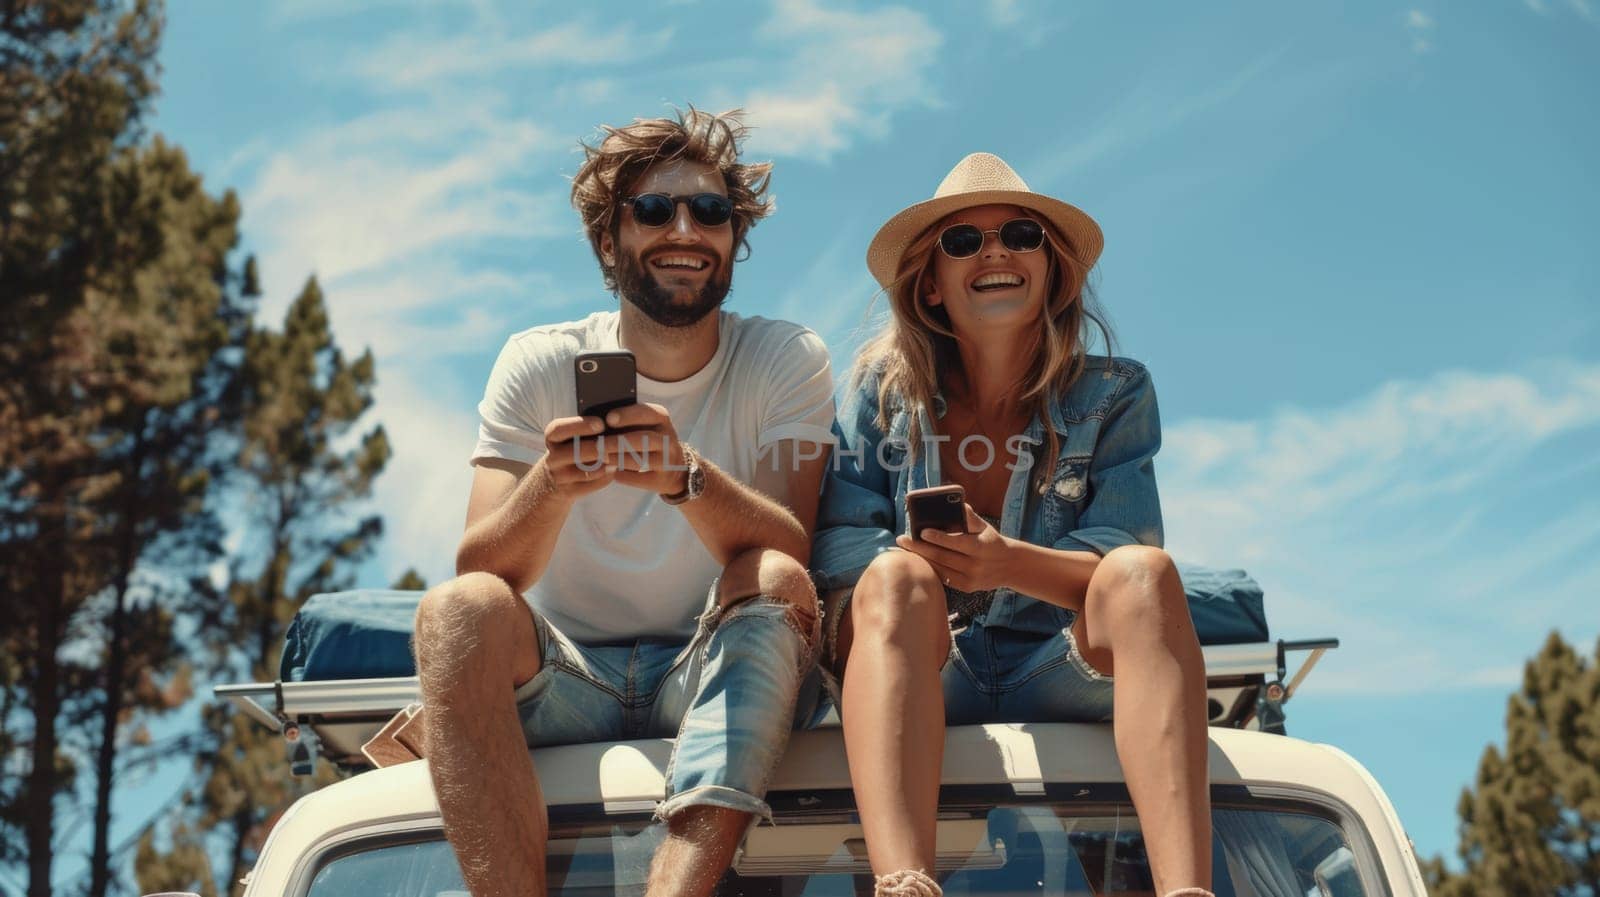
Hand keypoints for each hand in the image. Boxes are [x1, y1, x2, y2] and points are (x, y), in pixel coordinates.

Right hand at [539, 415, 616, 499]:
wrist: (554, 481)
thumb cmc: (572, 449)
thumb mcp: (572, 437)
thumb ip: (590, 429)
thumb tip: (616, 422)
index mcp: (552, 438)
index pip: (560, 429)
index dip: (580, 426)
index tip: (601, 424)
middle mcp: (552, 457)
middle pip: (575, 452)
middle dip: (598, 448)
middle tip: (618, 443)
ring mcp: (560, 477)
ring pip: (586, 471)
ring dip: (607, 464)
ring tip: (624, 457)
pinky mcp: (569, 492)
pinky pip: (592, 484)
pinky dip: (607, 477)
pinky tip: (617, 469)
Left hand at [597, 402, 689, 494]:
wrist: (674, 468)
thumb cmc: (647, 440)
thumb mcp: (645, 426)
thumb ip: (627, 422)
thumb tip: (597, 424)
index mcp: (661, 419)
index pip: (647, 413)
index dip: (628, 415)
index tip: (608, 419)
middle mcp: (667, 438)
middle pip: (643, 438)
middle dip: (618, 441)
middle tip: (598, 444)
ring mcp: (667, 460)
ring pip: (640, 460)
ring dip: (618, 459)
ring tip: (602, 458)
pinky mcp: (662, 479)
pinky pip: (641, 478)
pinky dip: (625, 476)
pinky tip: (613, 473)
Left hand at [895, 505, 1014, 592]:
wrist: (1009, 566)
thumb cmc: (991, 541)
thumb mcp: (985, 527)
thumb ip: (970, 517)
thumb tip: (956, 504)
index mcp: (981, 548)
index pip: (957, 542)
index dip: (938, 538)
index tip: (921, 531)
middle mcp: (975, 566)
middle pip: (943, 557)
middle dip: (920, 548)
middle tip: (902, 540)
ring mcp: (970, 579)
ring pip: (940, 569)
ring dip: (921, 559)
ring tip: (905, 549)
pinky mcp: (966, 588)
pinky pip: (944, 578)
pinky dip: (930, 568)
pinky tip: (918, 560)